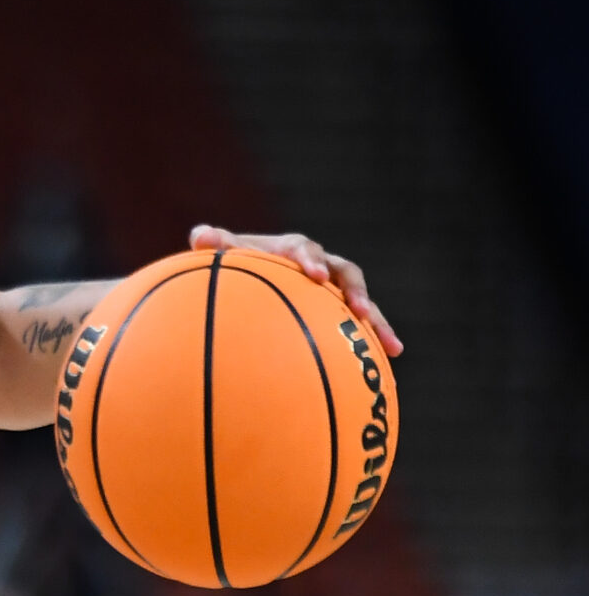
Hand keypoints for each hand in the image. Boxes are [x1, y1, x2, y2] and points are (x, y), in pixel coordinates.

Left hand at [190, 225, 401, 356]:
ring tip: (393, 346)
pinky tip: (389, 360)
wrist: (253, 280)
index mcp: (293, 250)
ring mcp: (334, 290)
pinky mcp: (339, 311)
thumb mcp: (226, 257)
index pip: (304, 250)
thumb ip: (216, 246)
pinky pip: (359, 326)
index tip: (316, 275)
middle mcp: (323, 266)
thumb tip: (201, 236)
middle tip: (359, 308)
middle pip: (346, 273)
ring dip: (378, 321)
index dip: (311, 260)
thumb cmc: (238, 265)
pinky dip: (375, 340)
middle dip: (356, 291)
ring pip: (362, 302)